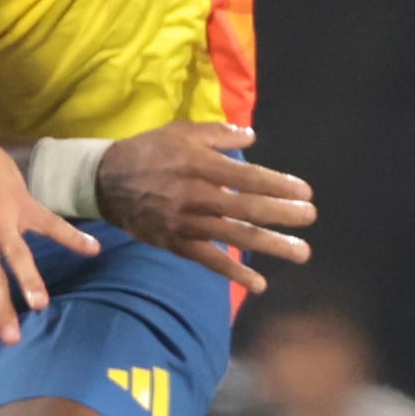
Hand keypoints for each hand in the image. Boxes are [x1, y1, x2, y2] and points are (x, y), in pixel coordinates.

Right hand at [96, 121, 314, 292]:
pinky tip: (259, 284)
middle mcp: (197, 195)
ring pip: (235, 236)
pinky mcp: (175, 242)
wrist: (105, 181)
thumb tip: (251, 137)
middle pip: (248, 208)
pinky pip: (209, 260)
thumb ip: (217, 133)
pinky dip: (234, 272)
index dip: (280, 185)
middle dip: (284, 214)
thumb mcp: (181, 131)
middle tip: (310, 218)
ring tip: (301, 253)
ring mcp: (187, 222)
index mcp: (201, 165)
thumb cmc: (148, 152)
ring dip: (271, 245)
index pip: (249, 177)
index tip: (305, 192)